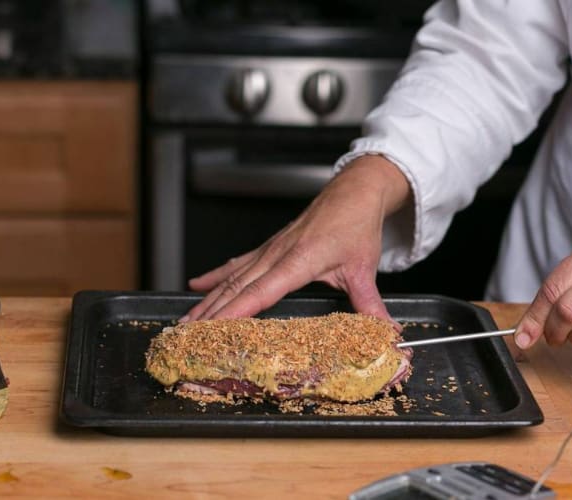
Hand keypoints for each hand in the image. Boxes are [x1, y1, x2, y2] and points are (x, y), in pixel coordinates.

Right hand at [181, 155, 411, 323]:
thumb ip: (370, 303)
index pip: (261, 291)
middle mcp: (278, 254)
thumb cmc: (356, 224)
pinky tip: (197, 285)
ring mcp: (271, 248)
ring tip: (186, 319)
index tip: (213, 328)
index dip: (235, 311)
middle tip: (186, 334)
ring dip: (207, 299)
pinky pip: (237, 263)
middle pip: (237, 287)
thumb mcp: (364, 268)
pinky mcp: (270, 246)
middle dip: (210, 312)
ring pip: (232, 277)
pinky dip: (216, 275)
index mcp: (299, 260)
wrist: (354, 191)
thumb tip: (385, 332)